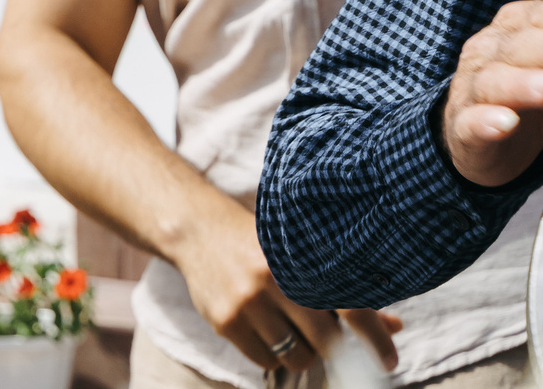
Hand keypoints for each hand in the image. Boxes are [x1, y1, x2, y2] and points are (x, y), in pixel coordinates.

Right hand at [167, 199, 400, 371]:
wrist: (196, 230)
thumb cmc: (259, 244)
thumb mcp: (299, 255)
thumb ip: (343, 292)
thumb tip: (395, 327)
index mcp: (300, 259)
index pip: (348, 305)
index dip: (373, 337)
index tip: (388, 362)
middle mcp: (274, 279)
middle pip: (326, 340)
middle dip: (332, 346)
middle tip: (324, 335)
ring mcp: (247, 301)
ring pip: (297, 356)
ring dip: (301, 351)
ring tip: (289, 329)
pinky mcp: (225, 321)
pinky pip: (265, 360)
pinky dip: (272, 353)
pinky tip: (264, 330)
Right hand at [443, 0, 542, 186]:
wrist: (477, 133)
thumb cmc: (529, 93)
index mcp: (511, 29)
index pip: (539, 19)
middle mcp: (486, 54)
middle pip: (518, 49)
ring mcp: (470, 91)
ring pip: (493, 84)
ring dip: (520, 85)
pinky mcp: (463, 129)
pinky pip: (471, 124)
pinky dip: (486, 122)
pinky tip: (505, 122)